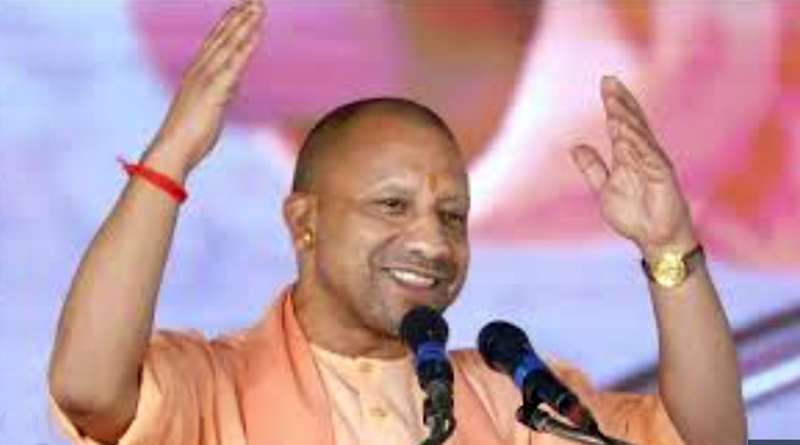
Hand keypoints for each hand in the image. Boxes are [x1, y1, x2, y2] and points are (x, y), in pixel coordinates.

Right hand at [143, 0, 264, 178]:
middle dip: (239, 17)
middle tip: (255, 0)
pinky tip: (256, 32)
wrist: (172, 150)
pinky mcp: (213, 90)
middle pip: (222, 37)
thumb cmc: (187, 138)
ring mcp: (205, 79)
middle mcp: (199, 71)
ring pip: (228, 44)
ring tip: (258, 7)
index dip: (228, 25)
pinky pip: (233, 64)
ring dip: (244, 24)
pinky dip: (245, 46)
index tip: (240, 9)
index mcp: (196, 76)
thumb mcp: (206, 111)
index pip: (214, 44)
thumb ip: (217, 95)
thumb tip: (227, 89)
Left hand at [570, 76, 696, 258]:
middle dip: (621, 102)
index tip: (606, 82)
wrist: (654, 239)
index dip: (616, 102)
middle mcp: (644, 154)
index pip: (623, 122)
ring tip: (612, 103)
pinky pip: (648, 157)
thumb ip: (592, 167)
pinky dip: (636, 145)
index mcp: (630, 155)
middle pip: (633, 122)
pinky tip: (624, 133)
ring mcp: (655, 164)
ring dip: (626, 119)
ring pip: (639, 136)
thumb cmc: (635, 214)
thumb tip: (575, 146)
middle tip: (609, 81)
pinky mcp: (662, 177)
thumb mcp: (604, 188)